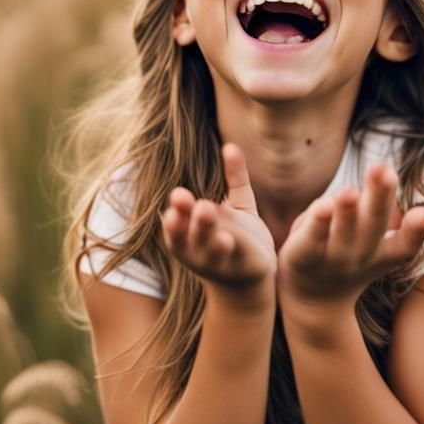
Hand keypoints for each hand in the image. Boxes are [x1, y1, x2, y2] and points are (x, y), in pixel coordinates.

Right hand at [161, 143, 276, 301]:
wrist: (249, 278)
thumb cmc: (233, 235)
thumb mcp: (235, 205)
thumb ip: (234, 177)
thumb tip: (231, 145)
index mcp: (186, 235)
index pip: (175, 226)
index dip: (174, 216)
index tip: (178, 198)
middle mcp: (197, 251)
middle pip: (189, 237)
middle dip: (192, 222)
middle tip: (199, 205)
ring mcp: (219, 262)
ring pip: (212, 250)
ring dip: (210, 239)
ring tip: (214, 227)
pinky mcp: (242, 268)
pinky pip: (237, 256)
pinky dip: (233, 248)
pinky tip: (230, 240)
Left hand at [276, 161, 423, 310]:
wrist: (315, 301)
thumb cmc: (350, 255)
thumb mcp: (376, 240)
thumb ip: (383, 209)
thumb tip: (407, 193)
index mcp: (385, 252)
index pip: (407, 242)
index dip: (420, 229)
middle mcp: (360, 255)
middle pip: (373, 224)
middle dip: (380, 196)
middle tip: (386, 171)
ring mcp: (331, 257)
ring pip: (342, 231)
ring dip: (347, 211)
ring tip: (350, 190)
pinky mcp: (302, 256)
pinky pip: (310, 239)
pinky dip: (316, 222)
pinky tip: (322, 206)